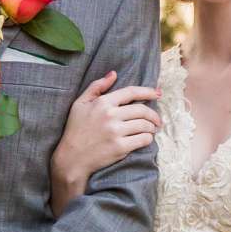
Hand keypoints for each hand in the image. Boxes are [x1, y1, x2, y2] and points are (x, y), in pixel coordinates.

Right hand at [51, 70, 159, 208]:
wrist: (72, 157)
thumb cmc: (75, 130)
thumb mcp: (80, 104)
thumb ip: (97, 87)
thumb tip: (113, 74)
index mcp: (103, 103)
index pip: (131, 92)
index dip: (148, 92)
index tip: (158, 93)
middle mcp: (110, 116)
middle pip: (142, 110)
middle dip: (153, 115)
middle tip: (157, 120)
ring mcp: (116, 132)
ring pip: (145, 125)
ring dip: (152, 127)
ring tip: (152, 129)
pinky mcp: (120, 147)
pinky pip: (143, 140)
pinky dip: (148, 138)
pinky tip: (146, 138)